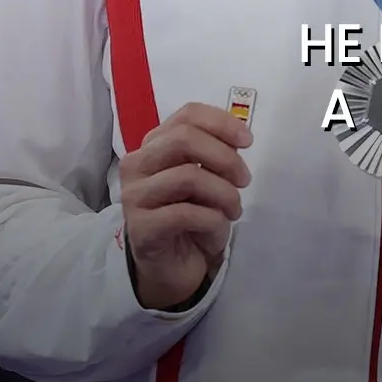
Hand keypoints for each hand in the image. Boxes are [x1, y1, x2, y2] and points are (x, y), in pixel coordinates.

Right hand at [119, 102, 252, 310]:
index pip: (187, 115)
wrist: (171, 266)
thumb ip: (215, 152)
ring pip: (189, 176)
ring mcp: (134, 196)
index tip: (247, 141)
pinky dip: (213, 220)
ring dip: (224, 194)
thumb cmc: (190, 214)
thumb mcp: (206, 176)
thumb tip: (239, 137)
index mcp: (154, 144)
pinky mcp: (141, 228)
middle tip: (244, 179)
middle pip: (184, 139)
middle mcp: (137, 164)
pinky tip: (218, 230)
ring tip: (235, 210)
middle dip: (224, 157)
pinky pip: (187, 214)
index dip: (221, 123)